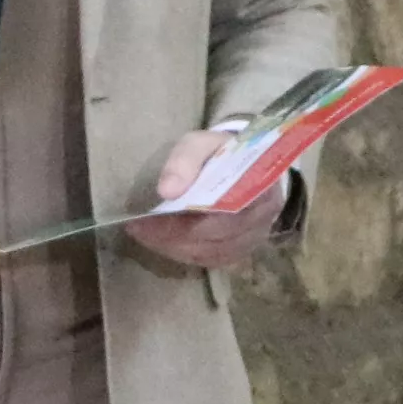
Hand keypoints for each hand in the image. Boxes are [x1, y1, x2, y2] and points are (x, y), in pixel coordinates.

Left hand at [126, 128, 281, 271]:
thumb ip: (185, 160)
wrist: (244, 163)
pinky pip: (212, 259)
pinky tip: (162, 242)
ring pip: (212, 253)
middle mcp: (264, 217)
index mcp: (260, 186)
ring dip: (175, 247)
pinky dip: (184, 253)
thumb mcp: (201, 144)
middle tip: (138, 228)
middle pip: (216, 238)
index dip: (185, 220)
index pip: (224, 213)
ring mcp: (254, 237)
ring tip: (145, 234)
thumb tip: (166, 192)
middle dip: (173, 236)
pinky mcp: (243, 248)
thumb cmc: (220, 152)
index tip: (148, 218)